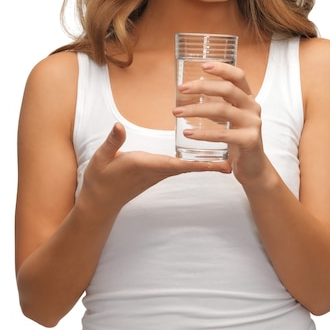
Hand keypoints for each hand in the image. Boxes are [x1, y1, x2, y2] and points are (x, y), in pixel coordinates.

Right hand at [81, 122, 231, 211]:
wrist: (99, 203)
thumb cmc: (99, 179)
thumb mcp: (100, 158)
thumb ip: (112, 142)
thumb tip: (119, 126)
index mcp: (145, 165)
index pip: (174, 164)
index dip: (195, 163)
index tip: (214, 164)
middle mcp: (155, 171)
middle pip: (187, 167)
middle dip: (207, 166)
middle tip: (231, 164)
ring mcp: (157, 174)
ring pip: (185, 168)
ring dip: (204, 165)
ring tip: (226, 161)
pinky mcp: (156, 174)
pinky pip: (179, 168)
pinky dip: (193, 164)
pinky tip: (205, 159)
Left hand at [173, 62, 271, 188]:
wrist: (254, 168)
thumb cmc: (238, 140)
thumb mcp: (230, 119)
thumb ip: (218, 105)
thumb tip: (191, 93)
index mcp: (248, 99)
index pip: (238, 76)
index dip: (222, 68)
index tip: (203, 65)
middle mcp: (253, 108)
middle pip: (228, 89)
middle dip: (202, 86)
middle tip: (182, 88)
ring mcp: (253, 124)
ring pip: (222, 110)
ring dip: (196, 109)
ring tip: (177, 112)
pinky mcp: (249, 140)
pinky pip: (223, 134)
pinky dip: (203, 133)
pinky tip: (188, 133)